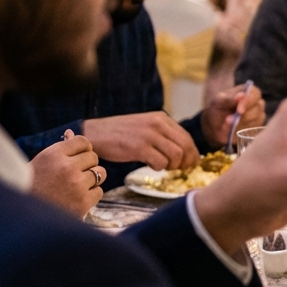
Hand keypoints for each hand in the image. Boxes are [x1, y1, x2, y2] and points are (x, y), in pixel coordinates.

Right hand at [29, 130, 103, 216]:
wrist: (23, 216)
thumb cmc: (32, 186)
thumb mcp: (40, 162)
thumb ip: (59, 149)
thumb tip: (71, 133)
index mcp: (53, 154)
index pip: (83, 141)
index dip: (81, 150)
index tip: (75, 158)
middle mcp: (66, 167)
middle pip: (93, 157)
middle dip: (86, 165)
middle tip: (70, 176)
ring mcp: (76, 185)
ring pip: (100, 173)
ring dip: (90, 179)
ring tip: (73, 187)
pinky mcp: (83, 202)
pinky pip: (99, 191)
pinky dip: (90, 195)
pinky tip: (75, 199)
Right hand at [82, 112, 199, 170]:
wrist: (95, 134)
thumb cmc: (121, 134)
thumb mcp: (146, 126)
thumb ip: (163, 135)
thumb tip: (184, 152)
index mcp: (161, 118)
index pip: (186, 137)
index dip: (192, 153)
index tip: (190, 163)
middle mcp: (158, 124)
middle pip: (185, 146)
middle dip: (186, 161)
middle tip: (179, 169)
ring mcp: (149, 135)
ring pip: (176, 155)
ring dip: (172, 165)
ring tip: (162, 166)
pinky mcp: (139, 147)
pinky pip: (161, 162)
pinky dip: (159, 168)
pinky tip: (150, 165)